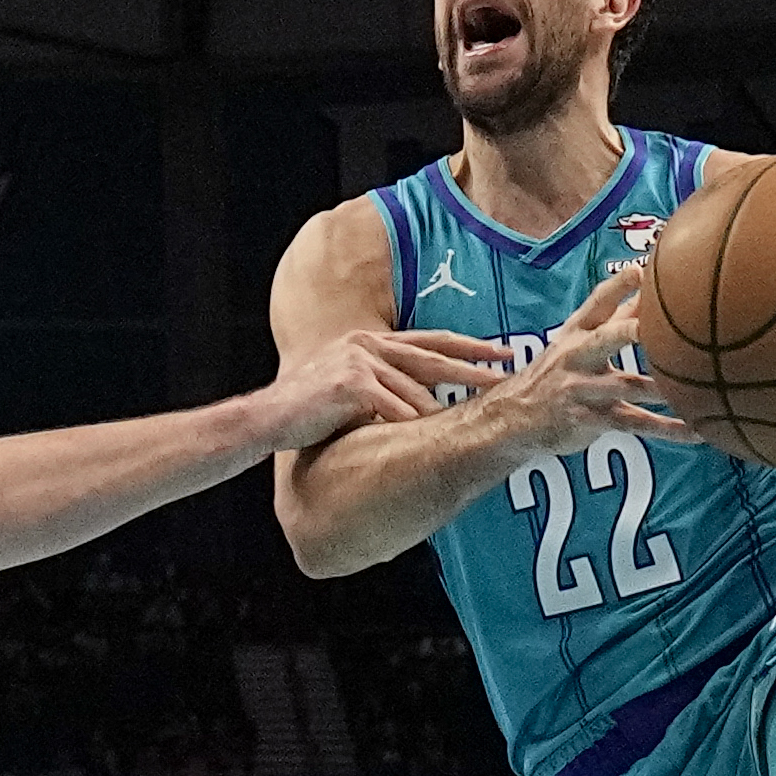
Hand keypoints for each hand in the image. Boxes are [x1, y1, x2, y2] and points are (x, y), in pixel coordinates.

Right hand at [255, 325, 512, 448]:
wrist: (268, 418)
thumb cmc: (308, 411)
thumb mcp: (350, 389)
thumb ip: (383, 387)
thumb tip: (420, 407)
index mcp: (370, 341)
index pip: (429, 341)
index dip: (467, 347)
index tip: (499, 353)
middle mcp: (368, 344)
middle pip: (433, 355)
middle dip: (475, 365)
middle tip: (507, 373)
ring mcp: (359, 361)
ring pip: (416, 386)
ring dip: (448, 404)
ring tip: (477, 414)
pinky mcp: (351, 384)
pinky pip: (393, 406)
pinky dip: (412, 422)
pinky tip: (432, 434)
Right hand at [494, 264, 704, 451]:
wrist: (513, 416)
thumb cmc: (557, 371)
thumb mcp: (577, 340)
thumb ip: (614, 316)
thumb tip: (648, 283)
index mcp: (577, 331)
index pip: (598, 302)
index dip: (620, 285)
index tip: (644, 268)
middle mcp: (578, 356)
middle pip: (606, 339)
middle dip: (630, 331)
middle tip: (656, 326)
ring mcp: (583, 389)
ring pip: (626, 386)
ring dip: (659, 387)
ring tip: (695, 388)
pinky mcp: (591, 420)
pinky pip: (634, 424)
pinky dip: (666, 429)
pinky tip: (695, 431)